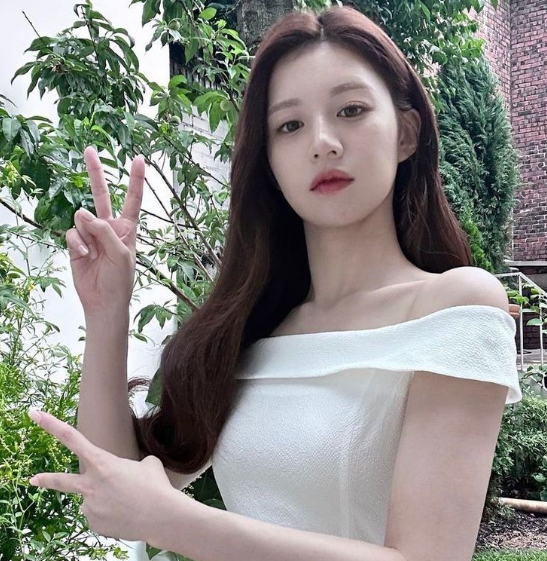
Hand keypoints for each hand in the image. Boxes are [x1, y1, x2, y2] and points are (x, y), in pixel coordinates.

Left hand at [27, 409, 188, 543]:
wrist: (161, 516)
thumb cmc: (156, 486)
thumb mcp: (146, 464)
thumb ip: (128, 466)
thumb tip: (126, 476)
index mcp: (102, 463)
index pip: (72, 438)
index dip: (51, 425)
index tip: (35, 415)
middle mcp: (90, 485)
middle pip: (61, 481)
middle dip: (47, 480)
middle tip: (33, 479)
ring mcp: (90, 507)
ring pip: (95, 500)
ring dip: (108, 500)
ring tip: (129, 502)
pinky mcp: (95, 524)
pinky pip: (100, 516)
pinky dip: (112, 514)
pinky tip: (126, 513)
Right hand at [66, 146, 144, 313]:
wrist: (104, 301)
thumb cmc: (120, 280)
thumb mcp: (122, 255)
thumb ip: (106, 232)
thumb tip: (85, 214)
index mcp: (127, 228)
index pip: (132, 199)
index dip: (136, 180)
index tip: (139, 159)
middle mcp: (108, 227)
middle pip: (101, 195)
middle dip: (95, 172)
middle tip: (89, 150)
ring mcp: (91, 234)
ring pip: (82, 217)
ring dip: (87, 233)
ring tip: (94, 252)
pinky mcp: (76, 243)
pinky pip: (72, 233)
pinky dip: (78, 244)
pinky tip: (86, 256)